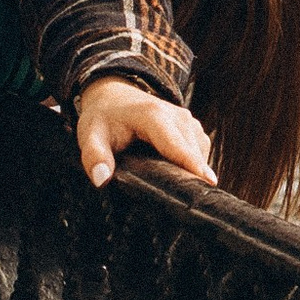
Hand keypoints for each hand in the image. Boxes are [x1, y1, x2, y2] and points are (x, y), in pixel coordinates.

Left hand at [74, 76, 213, 189]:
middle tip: (184, 204)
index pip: (177, 146)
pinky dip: (192, 166)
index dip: (192, 165)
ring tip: (177, 192)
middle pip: (193, 154)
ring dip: (192, 173)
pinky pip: (200, 152)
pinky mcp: (193, 128)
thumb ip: (94, 156)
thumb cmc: (103, 118)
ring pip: (200, 154)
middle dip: (191, 178)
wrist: (114, 95)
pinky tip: (176, 176)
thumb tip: (101, 179)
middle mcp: (177, 116)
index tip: (209, 184)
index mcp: (153, 116)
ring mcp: (188, 121)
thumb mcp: (90, 135)